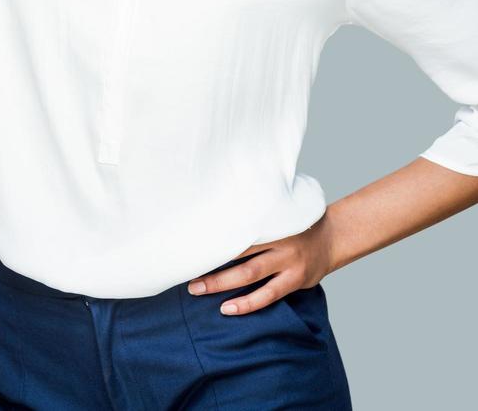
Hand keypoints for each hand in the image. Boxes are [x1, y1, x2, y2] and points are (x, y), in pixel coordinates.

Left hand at [186, 212, 335, 315]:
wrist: (333, 236)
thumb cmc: (295, 223)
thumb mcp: (277, 210)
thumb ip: (254, 213)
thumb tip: (215, 209)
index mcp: (270, 218)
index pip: (235, 225)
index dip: (212, 234)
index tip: (188, 240)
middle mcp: (278, 239)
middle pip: (238, 251)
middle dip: (210, 262)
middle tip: (185, 270)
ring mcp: (287, 260)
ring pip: (250, 274)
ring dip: (221, 284)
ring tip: (198, 290)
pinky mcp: (295, 279)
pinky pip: (268, 295)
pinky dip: (247, 303)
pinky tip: (228, 308)